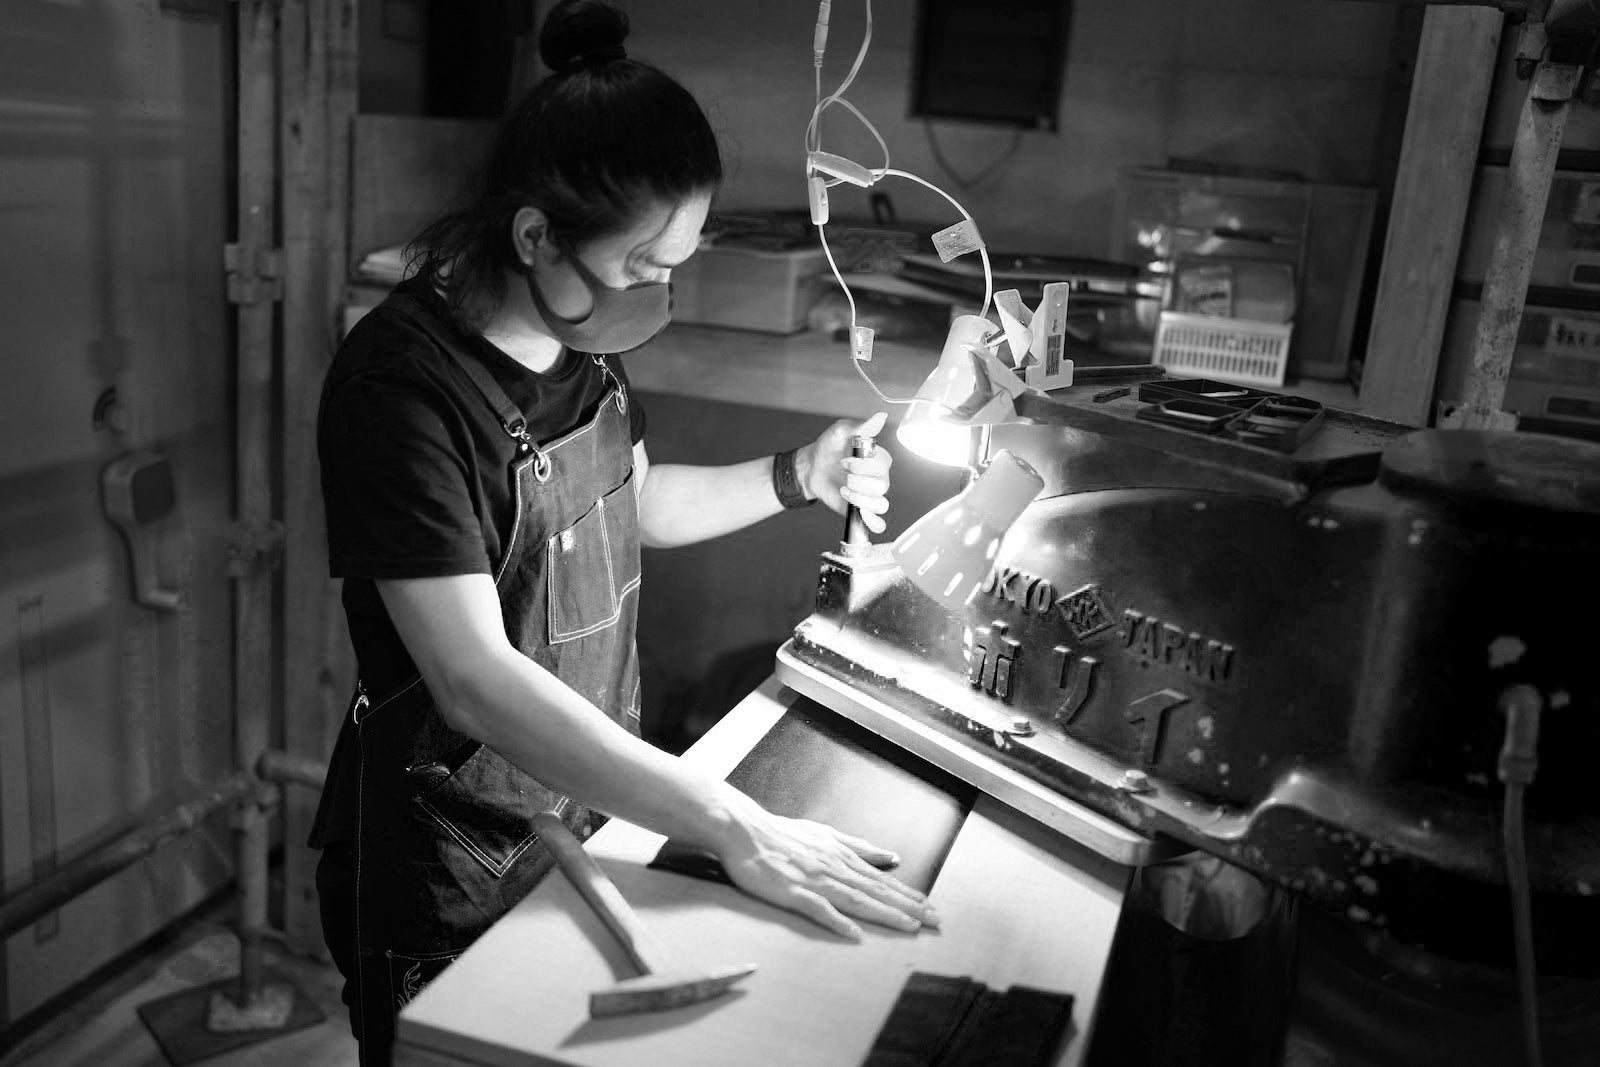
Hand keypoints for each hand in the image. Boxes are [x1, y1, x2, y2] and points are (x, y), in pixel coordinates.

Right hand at [711, 787, 938, 940]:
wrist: (744, 829)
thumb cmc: (782, 833)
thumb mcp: (827, 834)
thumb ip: (859, 847)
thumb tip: (891, 856)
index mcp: (841, 857)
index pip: (882, 880)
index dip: (908, 895)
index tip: (931, 908)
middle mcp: (834, 868)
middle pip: (877, 891)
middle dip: (909, 907)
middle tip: (935, 921)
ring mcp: (814, 880)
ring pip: (856, 900)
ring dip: (885, 914)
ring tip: (910, 927)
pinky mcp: (792, 892)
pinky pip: (817, 909)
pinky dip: (836, 921)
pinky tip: (854, 934)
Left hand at [797, 411, 893, 533]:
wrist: (812, 467)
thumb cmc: (829, 447)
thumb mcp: (841, 431)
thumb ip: (862, 426)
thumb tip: (881, 416)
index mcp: (878, 459)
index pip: (883, 465)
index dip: (863, 465)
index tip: (844, 461)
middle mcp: (878, 478)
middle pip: (882, 486)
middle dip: (859, 481)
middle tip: (843, 475)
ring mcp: (871, 495)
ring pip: (881, 504)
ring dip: (861, 498)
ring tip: (844, 490)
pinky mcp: (861, 510)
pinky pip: (878, 523)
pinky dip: (873, 522)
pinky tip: (861, 513)